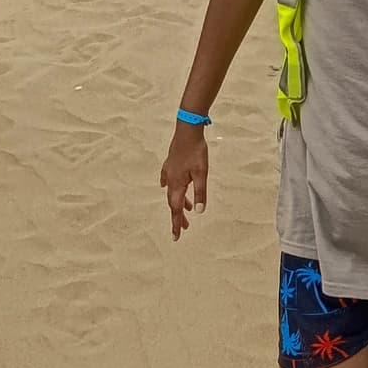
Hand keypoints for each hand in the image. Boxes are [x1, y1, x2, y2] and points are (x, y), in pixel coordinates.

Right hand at [160, 125, 209, 239]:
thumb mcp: (201, 174)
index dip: (177, 223)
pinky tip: (166, 186)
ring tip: (188, 209)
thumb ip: (200, 193)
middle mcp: (170, 179)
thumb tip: (199, 212)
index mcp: (177, 184)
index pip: (176, 209)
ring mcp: (169, 170)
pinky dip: (170, 187)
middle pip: (174, 202)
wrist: (187, 129)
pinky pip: (168, 180)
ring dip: (179, 202)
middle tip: (184, 228)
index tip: (176, 238)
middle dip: (179, 216)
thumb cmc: (196, 151)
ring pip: (173, 191)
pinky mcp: (171, 163)